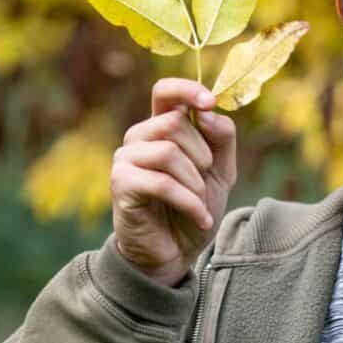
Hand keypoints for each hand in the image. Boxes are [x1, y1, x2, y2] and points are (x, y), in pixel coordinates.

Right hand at [111, 78, 236, 286]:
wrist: (176, 252)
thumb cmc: (196, 205)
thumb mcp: (222, 170)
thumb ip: (222, 137)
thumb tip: (207, 113)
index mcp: (163, 127)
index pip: (165, 91)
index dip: (187, 90)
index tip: (209, 102)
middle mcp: (140, 137)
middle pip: (173, 122)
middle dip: (202, 153)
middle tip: (207, 179)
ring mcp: (126, 159)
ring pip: (167, 151)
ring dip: (195, 181)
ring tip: (201, 202)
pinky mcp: (121, 184)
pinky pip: (161, 183)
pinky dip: (188, 202)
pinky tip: (200, 218)